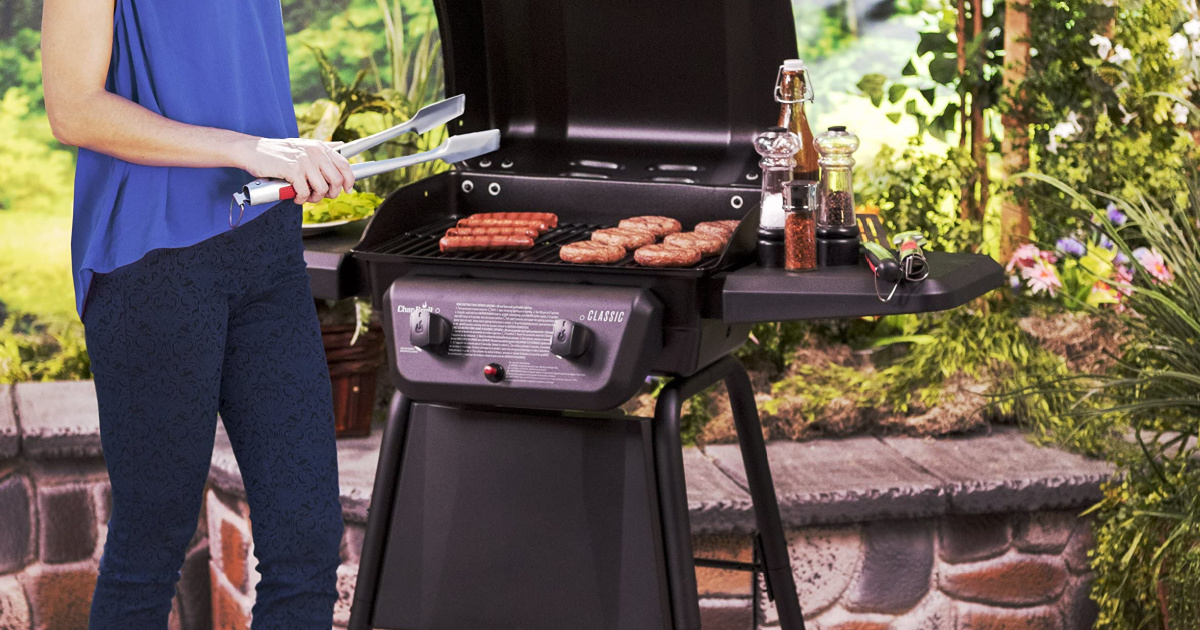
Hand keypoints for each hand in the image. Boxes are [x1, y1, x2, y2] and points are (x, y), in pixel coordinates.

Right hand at [234, 137, 355, 204]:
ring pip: (322, 189)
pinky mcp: (292, 170)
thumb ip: (322, 149)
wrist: (252, 151)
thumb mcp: (303, 146)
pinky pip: (305, 192)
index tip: (348, 190)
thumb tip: (343, 146)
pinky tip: (294, 196)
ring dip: (314, 198)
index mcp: (319, 147)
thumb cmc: (277, 153)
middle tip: (318, 196)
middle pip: (336, 180)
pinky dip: (300, 198)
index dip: (349, 181)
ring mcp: (304, 161)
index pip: (344, 165)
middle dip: (330, 193)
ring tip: (304, 196)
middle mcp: (315, 152)